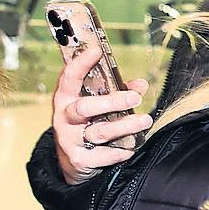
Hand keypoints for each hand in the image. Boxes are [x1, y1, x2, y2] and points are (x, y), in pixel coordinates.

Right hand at [51, 43, 150, 183]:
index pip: (70, 78)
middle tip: (135, 98)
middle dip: (111, 102)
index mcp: (66, 98)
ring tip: (144, 121)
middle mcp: (64, 117)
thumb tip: (140, 84)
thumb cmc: (86, 122)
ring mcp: (70, 139)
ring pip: (99, 132)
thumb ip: (117, 92)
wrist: (72, 159)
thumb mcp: (96, 104)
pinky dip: (121, 150)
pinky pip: (104, 155)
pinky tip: (132, 146)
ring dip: (124, 126)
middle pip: (84, 108)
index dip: (81, 63)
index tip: (96, 50)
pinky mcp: (79, 158)